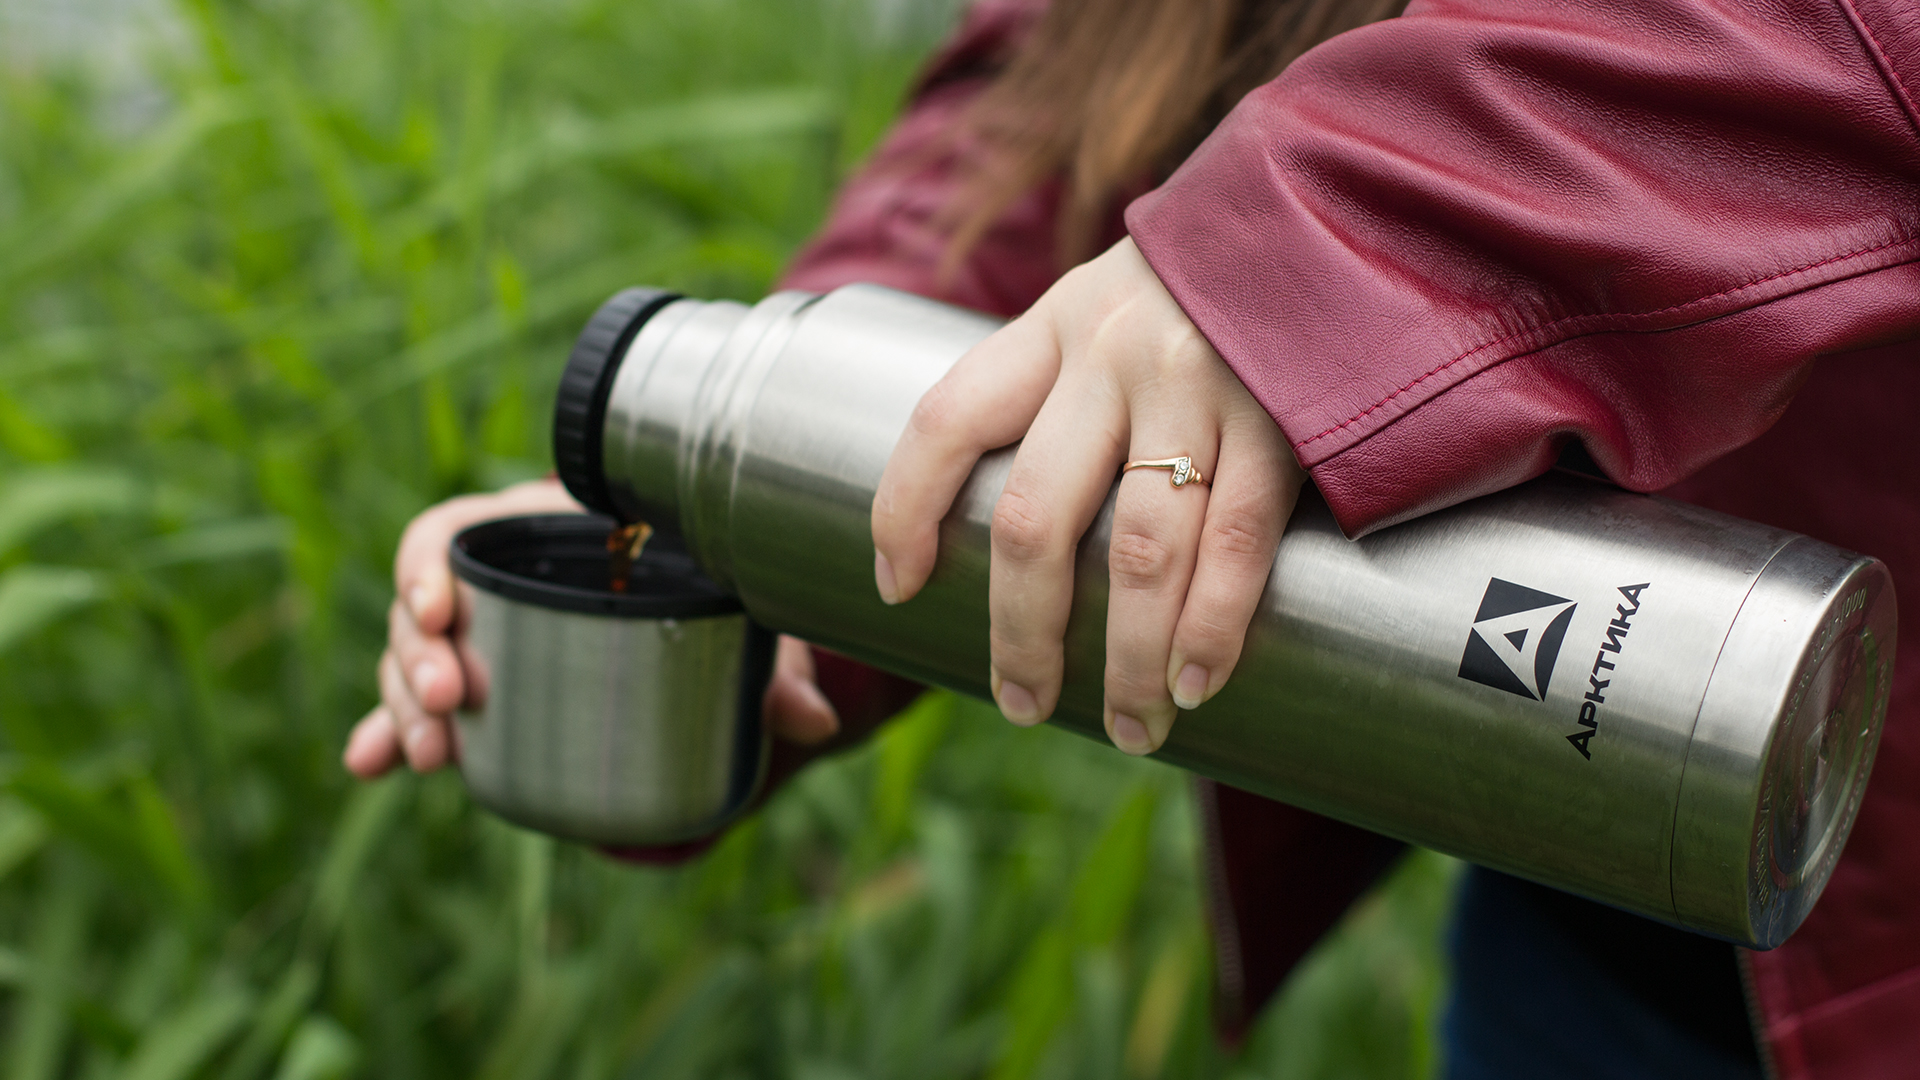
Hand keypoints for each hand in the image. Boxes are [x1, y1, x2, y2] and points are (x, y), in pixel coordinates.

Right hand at [343, 478, 837, 777]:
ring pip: (411, 663)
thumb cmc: (702, 593)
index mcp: (542, 532)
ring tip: (430, 755)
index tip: (438, 607)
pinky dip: (390, 736)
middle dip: (418, 655)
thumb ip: (768, 668)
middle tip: (451, 700)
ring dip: (405, 706)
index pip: (452, 532)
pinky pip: (418, 713)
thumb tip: (815, 723)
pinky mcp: (476, 694)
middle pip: (422, 607)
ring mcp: (478, 640)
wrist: (693, 621)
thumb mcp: (732, 618)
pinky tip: (371, 764)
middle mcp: (496, 581)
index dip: (427, 566)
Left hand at [871, 238, 1303, 754]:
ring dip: (1126, 657)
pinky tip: (1195, 682)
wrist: (1342, 207)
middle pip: (1035, 517)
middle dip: (1022, 631)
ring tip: (1129, 728)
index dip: (903, 511)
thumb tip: (1024, 536)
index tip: (895, 587)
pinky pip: (1240, 541)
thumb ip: (1062, 389)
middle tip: (1024, 703)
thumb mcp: (1108, 303)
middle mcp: (1114, 353)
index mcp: (1055, 324)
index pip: (947, 421)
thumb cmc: (1209, 286)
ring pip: (1139, 550)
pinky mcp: (1287, 418)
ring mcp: (1203, 385)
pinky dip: (1213, 625)